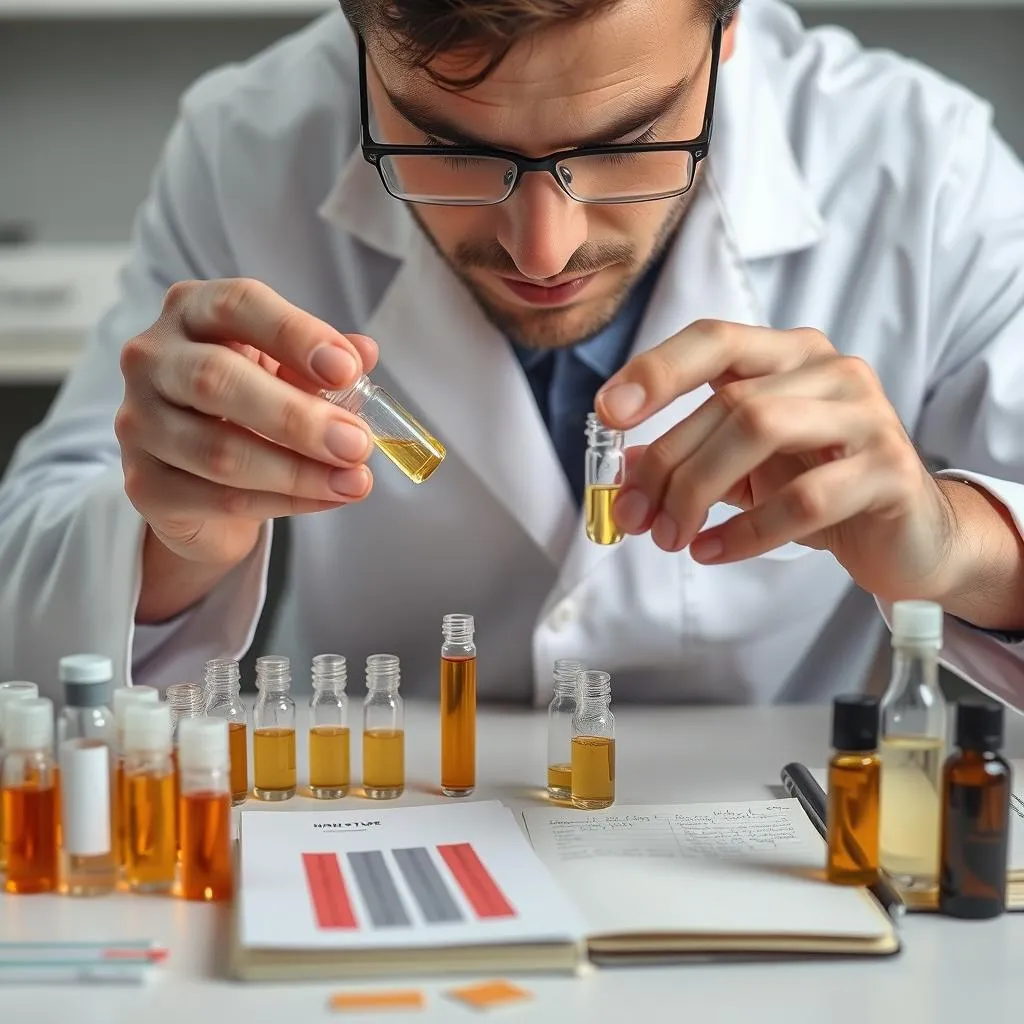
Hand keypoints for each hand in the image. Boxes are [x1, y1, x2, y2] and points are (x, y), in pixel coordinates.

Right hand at [116, 278, 377, 570]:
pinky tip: (326, 499)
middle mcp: (153, 358)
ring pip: (219, 451)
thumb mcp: (290, 372)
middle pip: (216, 379)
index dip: (296, 335)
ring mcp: (138, 422)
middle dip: (297, 417)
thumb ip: (322, 363)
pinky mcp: (143, 484)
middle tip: (357, 443)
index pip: (238, 305)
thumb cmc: (250, 404)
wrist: (200, 477)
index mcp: (192, 310)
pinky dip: (283, 502)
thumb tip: (364, 352)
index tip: (348, 370)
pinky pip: (219, 499)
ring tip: (354, 480)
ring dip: (298, 471)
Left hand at [594, 320, 960, 602]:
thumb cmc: (817, 486)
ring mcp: (865, 415)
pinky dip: (744, 531)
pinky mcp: (889, 469)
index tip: (606, 413)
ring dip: (698, 490)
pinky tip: (710, 551)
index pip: (714, 339)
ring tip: (669, 537)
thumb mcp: (742, 469)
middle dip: (666, 463)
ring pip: (760, 431)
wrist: (908, 533)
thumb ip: (687, 457)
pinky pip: (803, 499)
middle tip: (632, 516)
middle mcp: (830, 370)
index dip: (656, 370)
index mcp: (789, 355)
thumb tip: (621, 468)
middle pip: (728, 400)